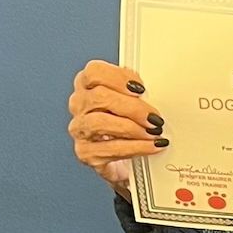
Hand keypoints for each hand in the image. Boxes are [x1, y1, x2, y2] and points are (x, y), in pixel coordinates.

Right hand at [68, 60, 168, 189]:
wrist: (128, 159)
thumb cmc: (130, 123)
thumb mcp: (135, 100)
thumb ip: (137, 92)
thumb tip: (151, 93)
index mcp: (88, 85)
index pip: (94, 72)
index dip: (118, 78)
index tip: (141, 89)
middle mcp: (80, 105)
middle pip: (99, 97)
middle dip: (131, 107)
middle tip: (153, 117)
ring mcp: (80, 129)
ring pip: (99, 122)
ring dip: (131, 128)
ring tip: (153, 132)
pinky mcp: (86, 153)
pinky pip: (109, 149)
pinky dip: (135, 147)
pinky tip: (151, 146)